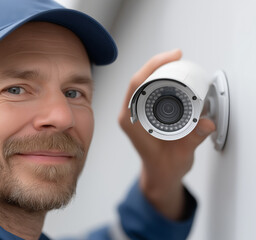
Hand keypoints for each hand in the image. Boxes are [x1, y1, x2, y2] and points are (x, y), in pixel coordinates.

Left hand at [118, 49, 215, 219]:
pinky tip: (171, 74)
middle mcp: (130, 114)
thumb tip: (206, 123)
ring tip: (174, 62)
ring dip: (157, 70)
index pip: (136, 85)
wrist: (160, 174)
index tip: (172, 58)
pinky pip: (147, 90)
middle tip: (176, 56)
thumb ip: (194, 138)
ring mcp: (135, 113)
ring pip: (142, 83)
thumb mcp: (181, 154)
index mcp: (131, 122)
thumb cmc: (163, 166)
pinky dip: (159, 79)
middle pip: (138, 79)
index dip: (153, 67)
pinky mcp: (142, 113)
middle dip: (157, 64)